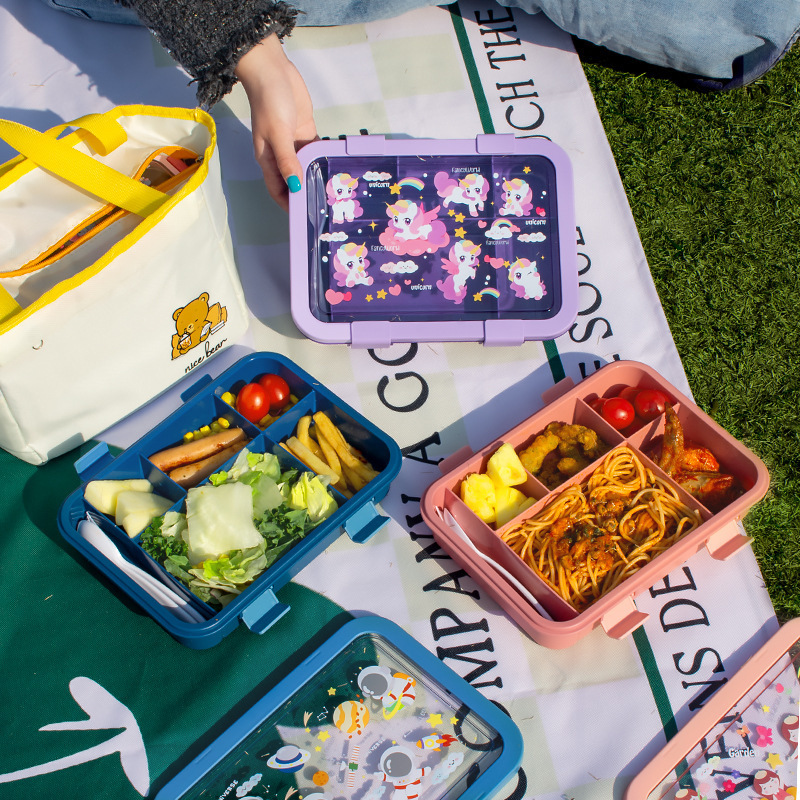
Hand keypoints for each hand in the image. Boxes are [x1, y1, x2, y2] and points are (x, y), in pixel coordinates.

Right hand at [235, 33, 317, 209]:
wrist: (272, 71)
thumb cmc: (269, 102)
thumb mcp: (278, 133)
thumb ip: (287, 160)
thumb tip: (295, 186)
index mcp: (268, 159)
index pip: (278, 189)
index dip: (289, 204)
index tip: (304, 217)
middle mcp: (281, 155)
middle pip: (294, 181)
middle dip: (306, 193)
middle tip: (326, 207)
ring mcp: (294, 144)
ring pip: (306, 167)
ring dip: (316, 177)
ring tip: (334, 191)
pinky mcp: (305, 132)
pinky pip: (314, 151)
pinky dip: (322, 159)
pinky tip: (334, 168)